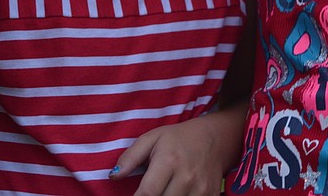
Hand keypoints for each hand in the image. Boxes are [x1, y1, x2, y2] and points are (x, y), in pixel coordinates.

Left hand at [110, 110, 243, 195]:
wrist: (214, 138)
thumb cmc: (178, 138)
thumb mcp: (152, 138)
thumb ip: (130, 157)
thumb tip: (113, 176)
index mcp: (169, 160)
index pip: (148, 192)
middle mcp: (187, 177)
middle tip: (147, 194)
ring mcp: (201, 189)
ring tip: (162, 191)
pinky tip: (174, 194)